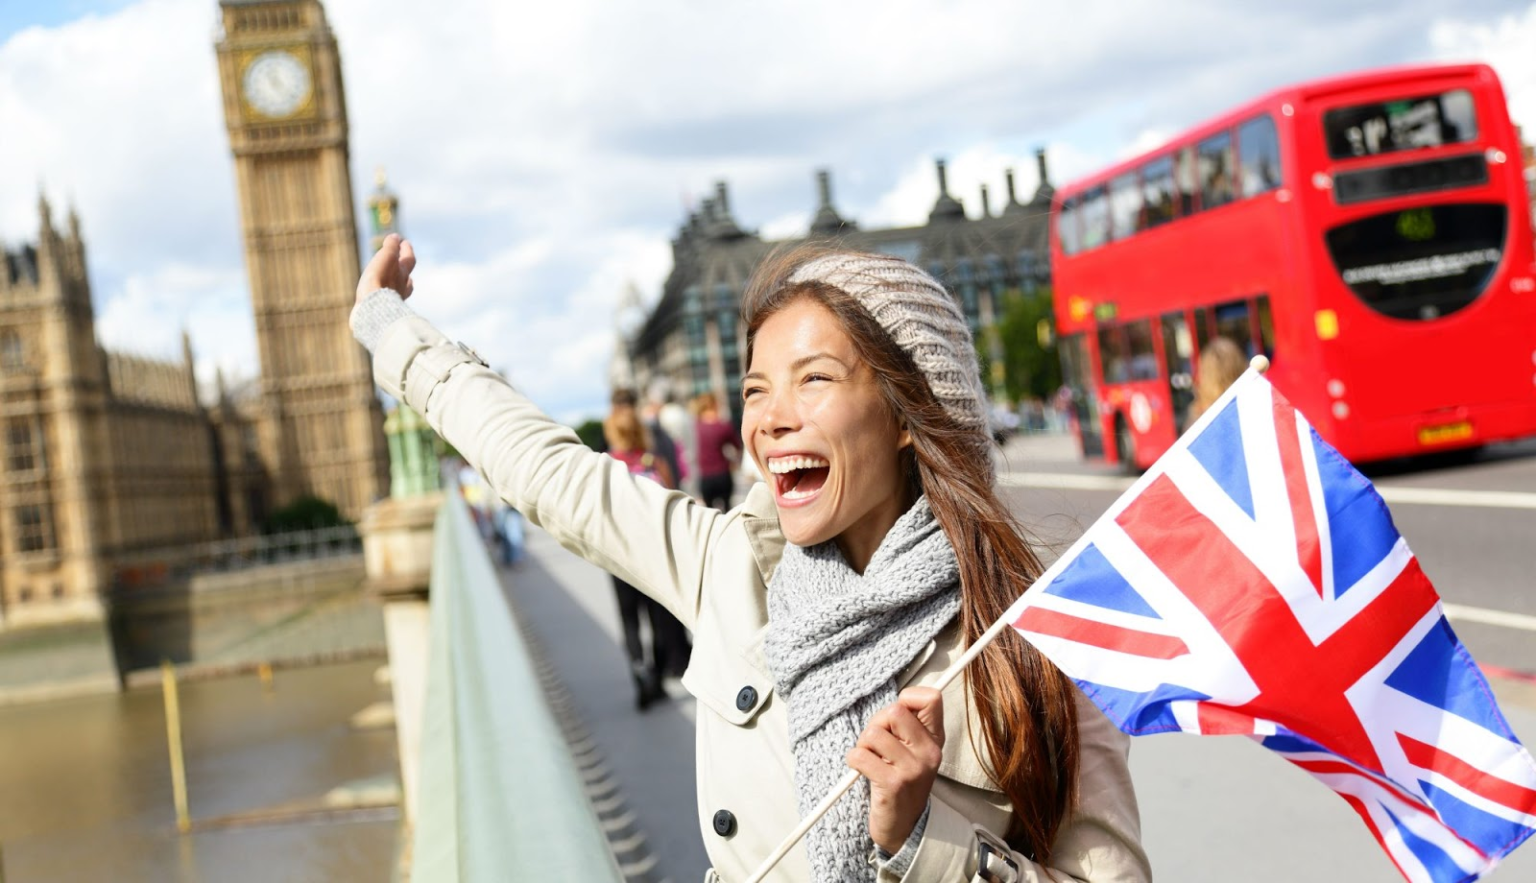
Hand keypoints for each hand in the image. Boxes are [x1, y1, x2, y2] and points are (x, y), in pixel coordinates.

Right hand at [357, 233, 415, 303]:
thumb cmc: (379, 281)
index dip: (407, 249)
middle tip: (402, 262)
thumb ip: (391, 246)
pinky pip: (387, 300)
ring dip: (398, 283)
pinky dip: (386, 294)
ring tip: (395, 280)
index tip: (405, 242)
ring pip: (401, 290)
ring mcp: (394, 300)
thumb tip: (396, 237)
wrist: (374, 309)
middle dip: (404, 268)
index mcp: (403, 273)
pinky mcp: (384, 310)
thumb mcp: (386, 256)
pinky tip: (380, 296)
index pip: (409, 258)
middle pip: (407, 276)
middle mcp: (402, 287)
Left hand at [846, 686, 944, 853]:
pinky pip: (860, 755)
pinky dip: (853, 760)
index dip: (906, 699)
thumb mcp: (913, 750)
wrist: (903, 826)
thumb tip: (900, 698)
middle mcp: (929, 752)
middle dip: (876, 724)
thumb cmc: (900, 779)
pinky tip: (863, 772)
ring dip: (863, 745)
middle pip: (894, 710)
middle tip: (877, 746)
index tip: (896, 719)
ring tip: (871, 760)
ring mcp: (912, 769)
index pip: (931, 698)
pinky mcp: (893, 784)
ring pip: (873, 732)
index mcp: (935, 739)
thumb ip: (908, 723)